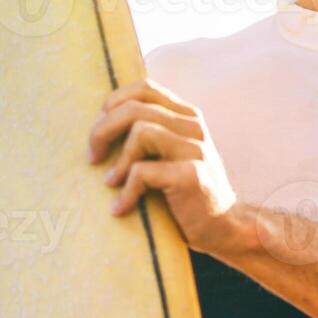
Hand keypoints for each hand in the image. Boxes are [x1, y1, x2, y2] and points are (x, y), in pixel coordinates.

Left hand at [88, 80, 243, 257]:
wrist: (224, 227)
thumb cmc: (185, 193)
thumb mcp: (170, 155)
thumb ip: (150, 135)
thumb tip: (100, 123)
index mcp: (186, 116)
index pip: (144, 89)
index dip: (113, 104)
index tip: (99, 131)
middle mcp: (193, 126)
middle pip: (134, 108)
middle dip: (102, 131)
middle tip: (93, 156)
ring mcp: (196, 149)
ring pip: (141, 132)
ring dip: (117, 160)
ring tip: (109, 182)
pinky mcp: (192, 175)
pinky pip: (143, 172)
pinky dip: (126, 191)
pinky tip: (122, 207)